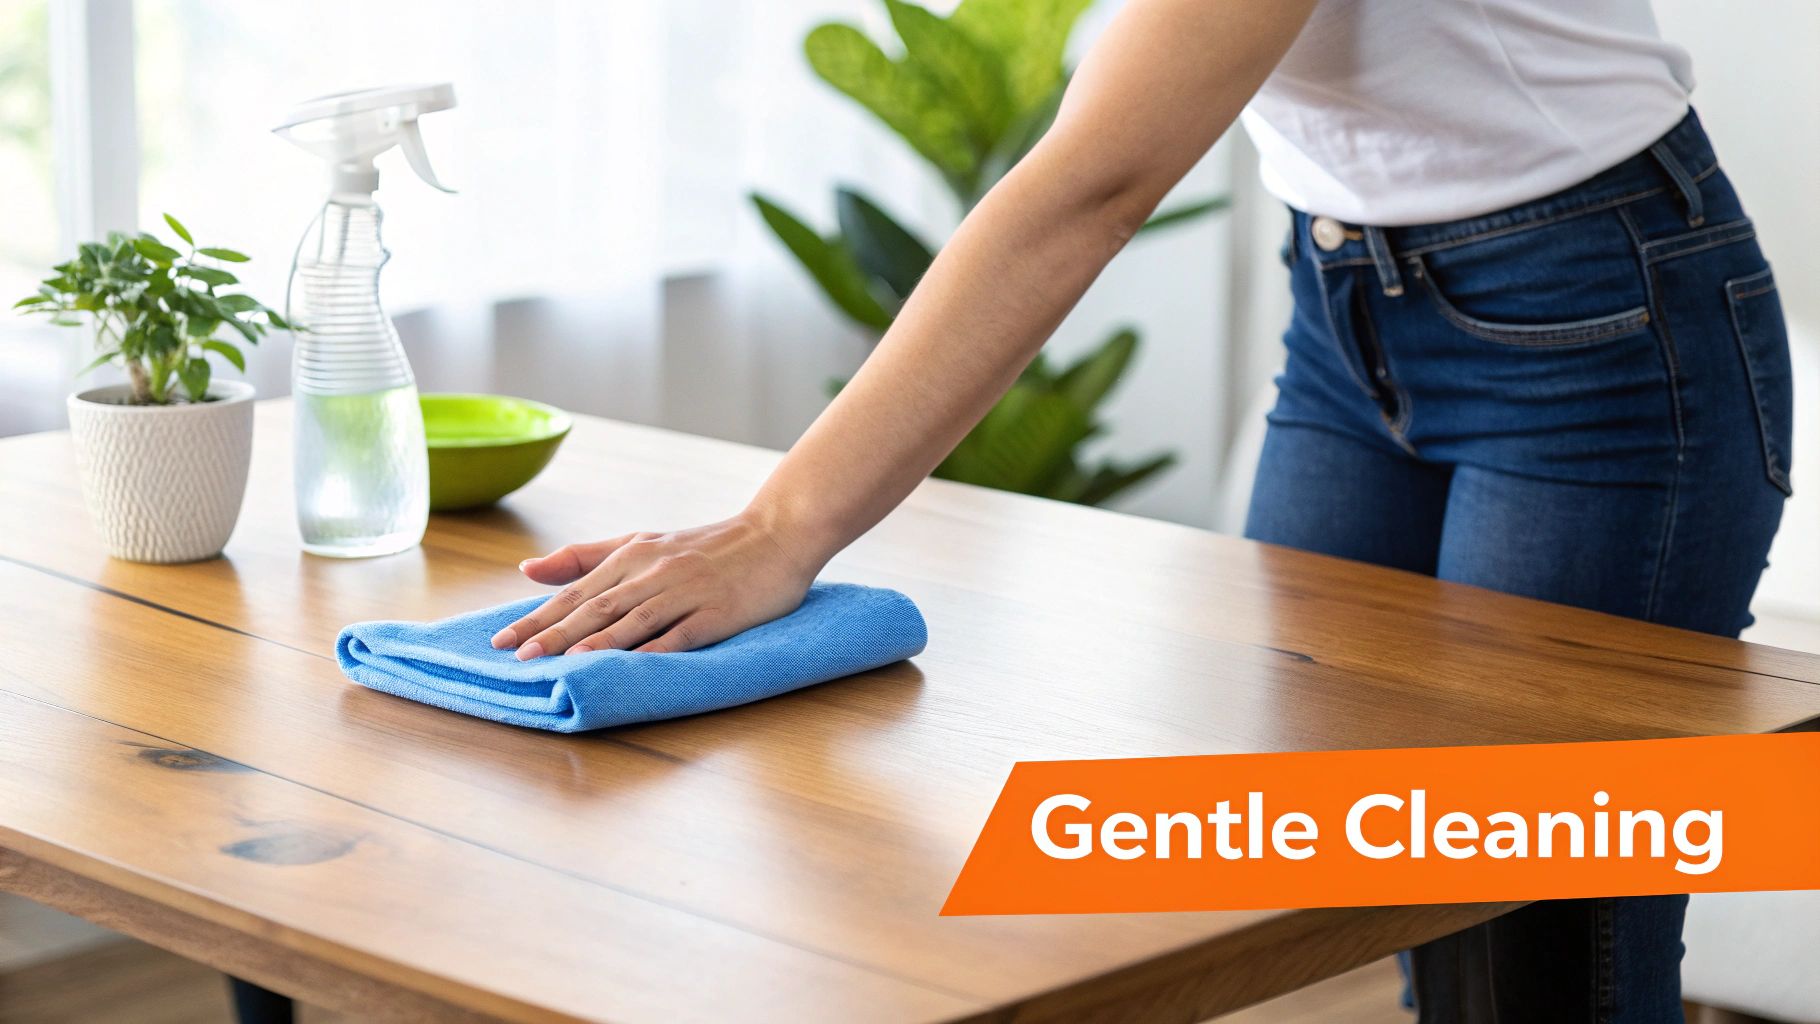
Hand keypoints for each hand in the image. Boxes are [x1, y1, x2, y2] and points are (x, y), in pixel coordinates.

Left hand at [491, 511, 821, 658]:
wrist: (777, 534)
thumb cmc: (707, 546)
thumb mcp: (643, 543)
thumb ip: (587, 557)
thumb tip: (529, 570)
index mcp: (632, 555)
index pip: (576, 591)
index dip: (538, 617)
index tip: (501, 640)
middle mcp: (654, 572)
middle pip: (597, 607)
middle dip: (554, 633)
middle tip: (518, 657)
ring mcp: (687, 592)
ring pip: (633, 619)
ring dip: (595, 642)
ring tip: (560, 663)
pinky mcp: (718, 612)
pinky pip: (680, 633)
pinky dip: (652, 649)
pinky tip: (629, 665)